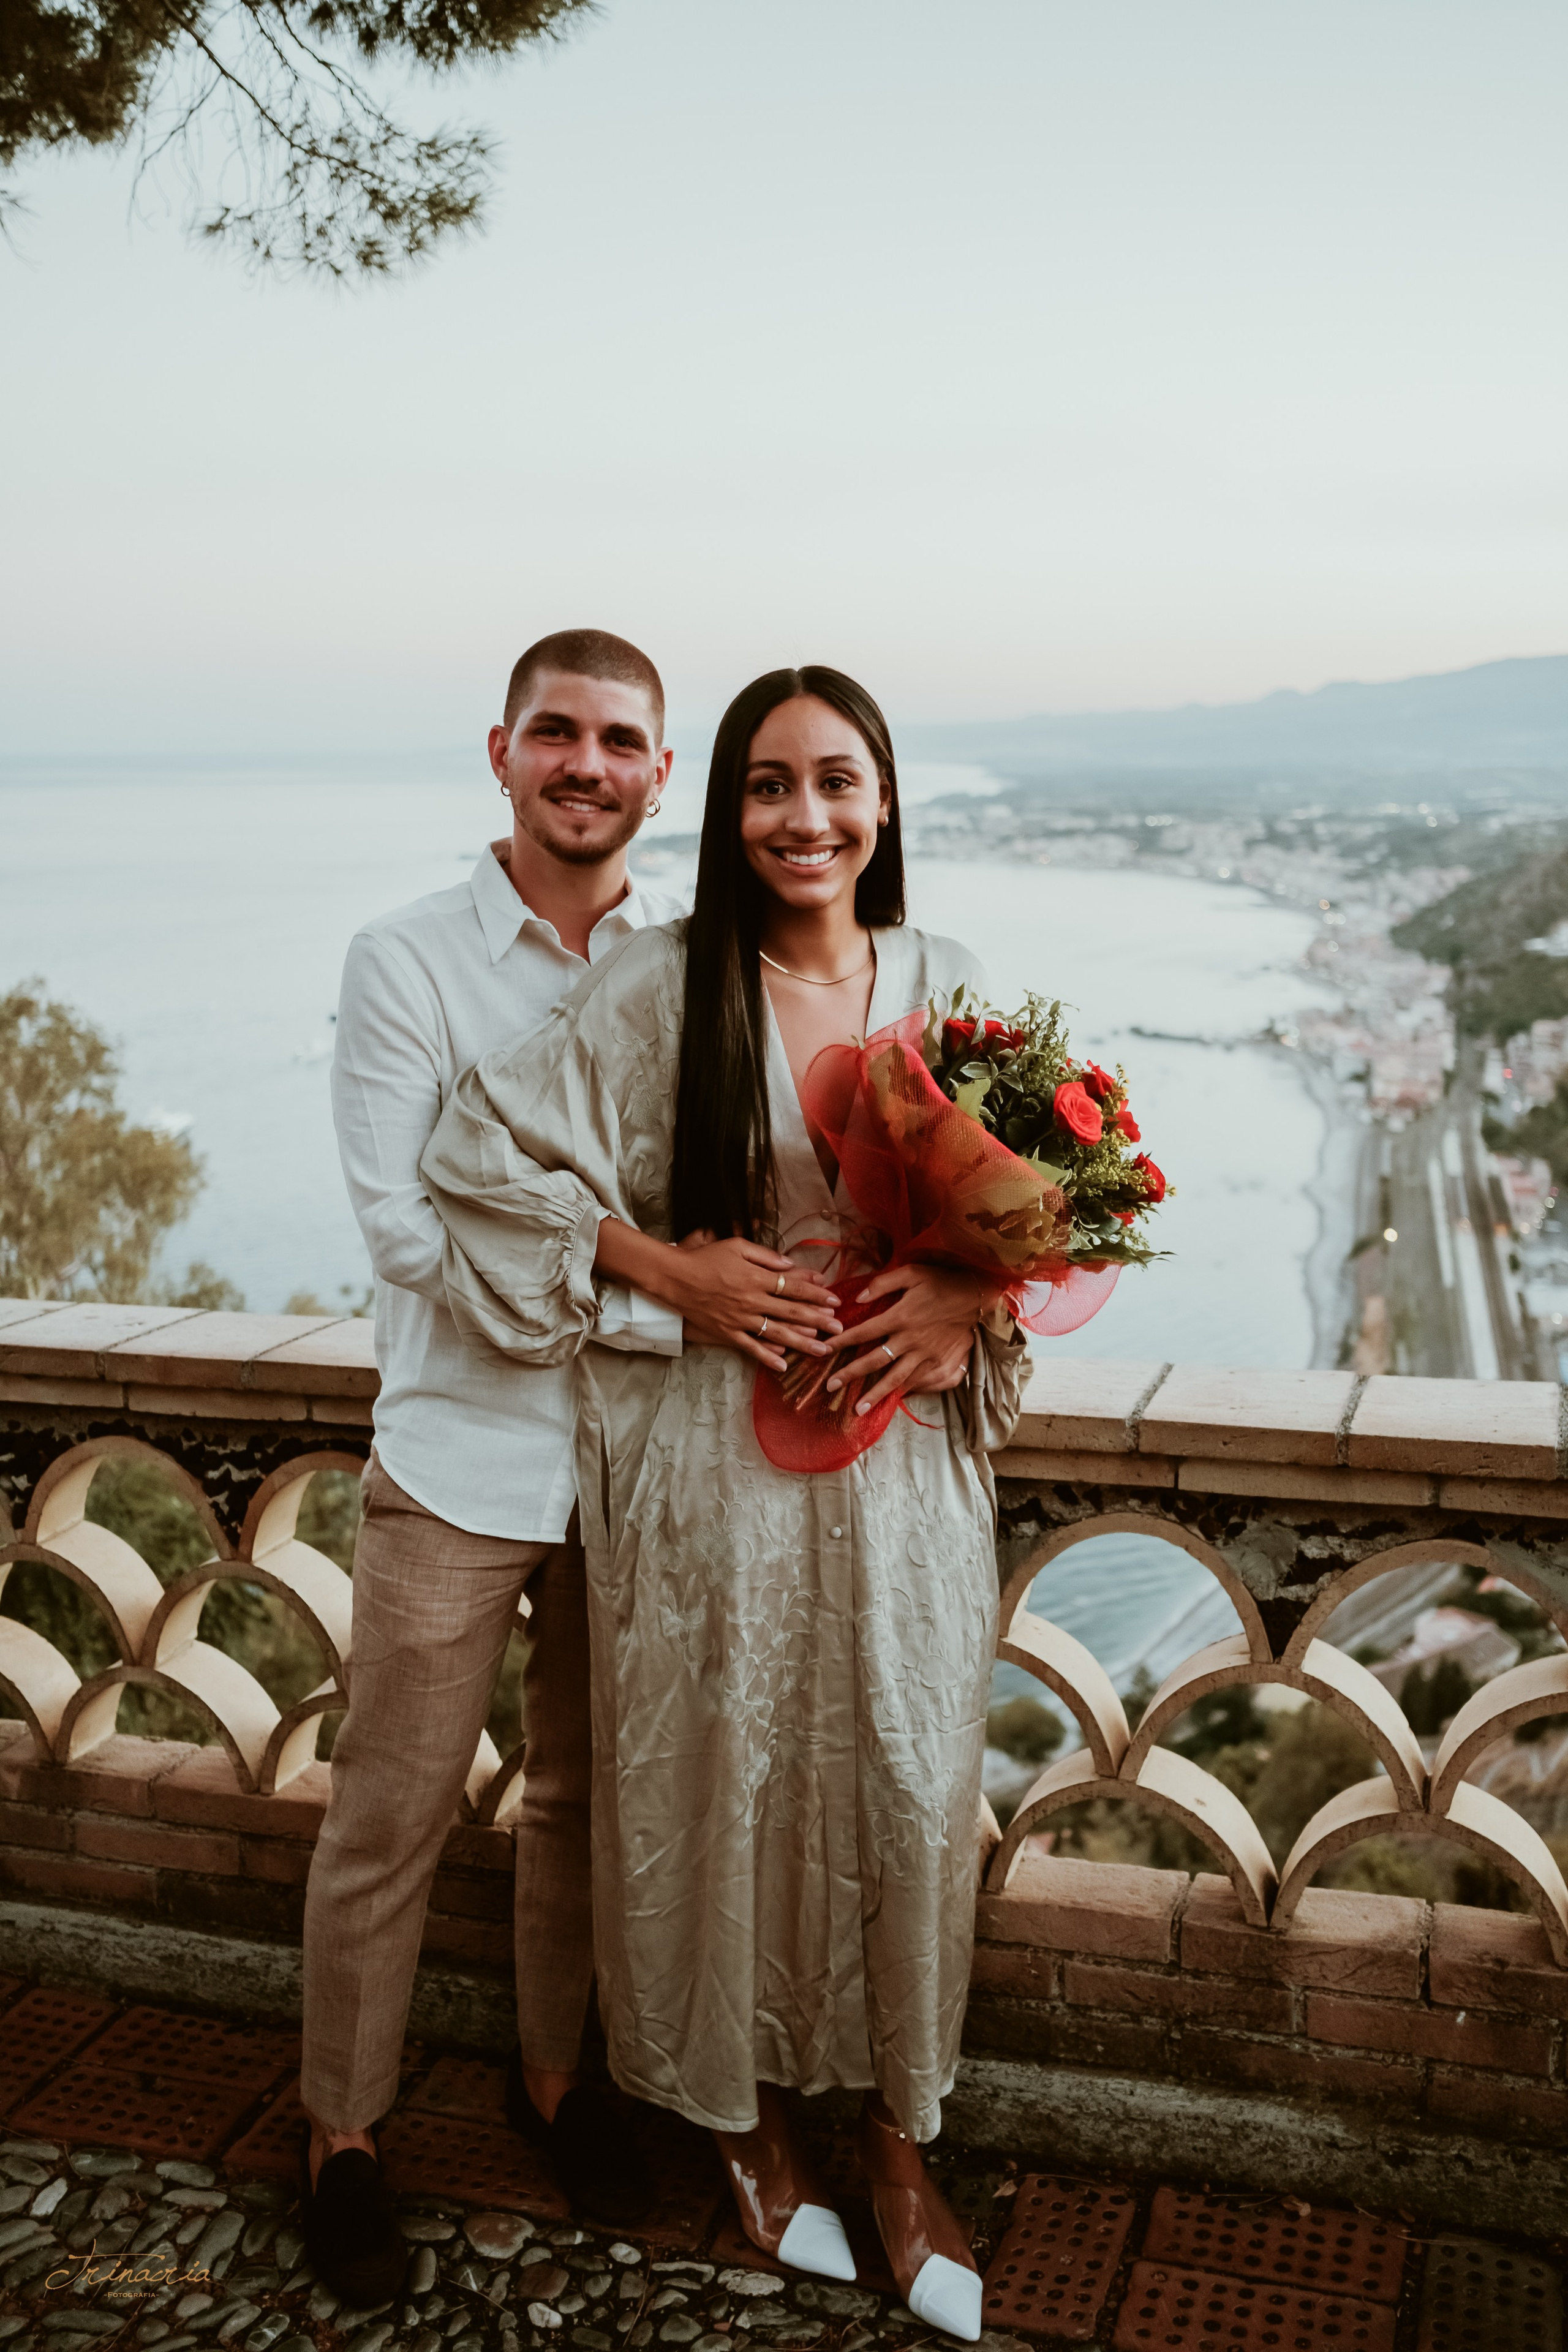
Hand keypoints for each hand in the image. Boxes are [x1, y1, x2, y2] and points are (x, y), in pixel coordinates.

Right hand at [668, 1236, 841, 1373]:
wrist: (674, 1277)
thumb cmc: (705, 1257)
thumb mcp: (736, 1245)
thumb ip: (765, 1255)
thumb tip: (790, 1264)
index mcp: (756, 1277)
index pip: (793, 1287)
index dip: (815, 1294)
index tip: (834, 1301)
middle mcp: (752, 1300)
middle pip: (791, 1312)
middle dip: (819, 1321)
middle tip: (839, 1330)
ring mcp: (739, 1319)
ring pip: (776, 1333)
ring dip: (801, 1342)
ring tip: (822, 1351)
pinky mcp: (726, 1332)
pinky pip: (750, 1347)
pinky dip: (767, 1357)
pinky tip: (784, 1365)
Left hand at [823, 1263, 985, 1415]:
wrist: (976, 1296)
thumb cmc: (941, 1281)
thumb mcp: (911, 1272)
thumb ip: (883, 1283)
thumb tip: (858, 1298)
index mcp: (899, 1316)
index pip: (863, 1332)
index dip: (842, 1342)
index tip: (824, 1350)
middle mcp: (909, 1339)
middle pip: (874, 1361)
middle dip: (850, 1374)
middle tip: (830, 1386)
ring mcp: (924, 1354)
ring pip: (895, 1378)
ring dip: (875, 1394)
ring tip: (858, 1408)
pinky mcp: (938, 1362)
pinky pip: (916, 1381)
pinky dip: (901, 1392)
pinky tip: (889, 1400)